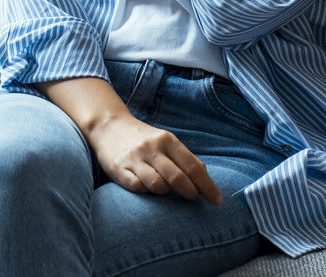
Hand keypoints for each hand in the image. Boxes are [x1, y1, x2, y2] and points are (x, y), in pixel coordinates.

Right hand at [86, 112, 223, 204]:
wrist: (108, 125)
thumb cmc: (143, 137)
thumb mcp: (165, 140)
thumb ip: (184, 157)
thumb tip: (205, 177)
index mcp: (167, 140)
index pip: (193, 167)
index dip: (207, 186)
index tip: (217, 200)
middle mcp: (151, 148)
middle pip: (178, 178)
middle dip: (191, 193)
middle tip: (194, 198)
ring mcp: (134, 159)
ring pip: (158, 186)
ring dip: (166, 192)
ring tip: (165, 188)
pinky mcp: (119, 169)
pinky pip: (138, 188)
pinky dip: (146, 191)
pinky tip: (146, 186)